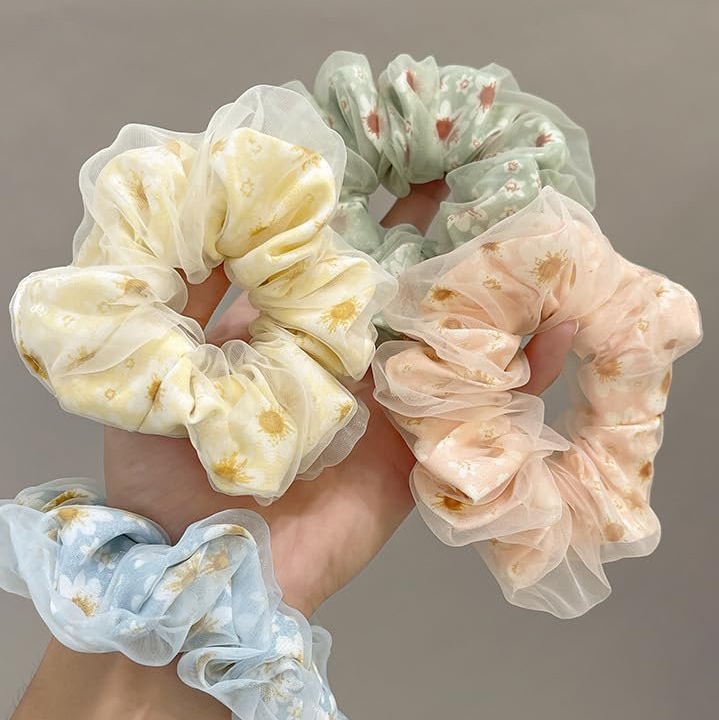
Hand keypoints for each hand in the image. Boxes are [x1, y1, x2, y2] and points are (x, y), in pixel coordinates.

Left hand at [104, 181, 576, 616]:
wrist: (201, 572)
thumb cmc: (164, 471)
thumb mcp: (159, 363)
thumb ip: (194, 293)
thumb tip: (214, 212)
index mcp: (283, 328)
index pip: (336, 253)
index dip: (367, 204)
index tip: (401, 147)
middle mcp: (341, 357)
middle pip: (404, 284)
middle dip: (444, 232)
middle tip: (490, 171)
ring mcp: (385, 403)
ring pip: (450, 336)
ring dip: (493, 292)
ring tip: (541, 234)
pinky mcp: (415, 451)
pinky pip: (475, 407)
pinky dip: (521, 374)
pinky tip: (559, 329)